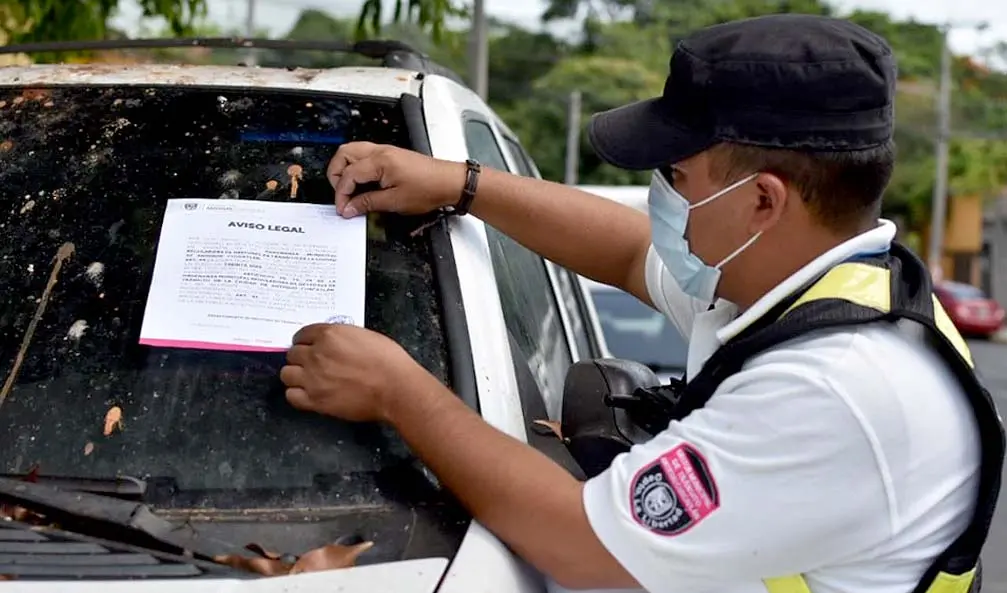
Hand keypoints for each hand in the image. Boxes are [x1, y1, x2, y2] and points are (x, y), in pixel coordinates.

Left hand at [280, 323, 424, 422]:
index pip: (302, 334)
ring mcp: (312, 378)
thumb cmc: (388, 361)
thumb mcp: (365, 336)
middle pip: (292, 354)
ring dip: (296, 375)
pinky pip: (292, 396)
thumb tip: (335, 344)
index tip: (309, 347)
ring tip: (308, 380)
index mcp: (329, 334)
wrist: (395, 388)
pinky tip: (308, 394)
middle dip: (301, 358)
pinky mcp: (315, 400)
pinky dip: (297, 394)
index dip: (305, 341)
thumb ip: (343, 338)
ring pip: (286, 374)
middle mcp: (316, 354)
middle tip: (313, 365)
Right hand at [327, 142, 465, 218]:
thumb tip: (349, 208)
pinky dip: (357, 167)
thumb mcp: (395, 202)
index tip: (343, 208)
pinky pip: (365, 155)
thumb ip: (368, 203)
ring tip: (349, 189)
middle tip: (342, 195)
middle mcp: (380, 151)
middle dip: (336, 174)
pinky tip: (362, 183)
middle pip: (343, 154)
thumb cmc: (429, 188)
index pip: (347, 175)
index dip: (341, 194)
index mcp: (379, 161)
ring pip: (352, 151)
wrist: (450, 182)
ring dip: (345, 169)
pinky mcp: (391, 155)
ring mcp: (385, 151)